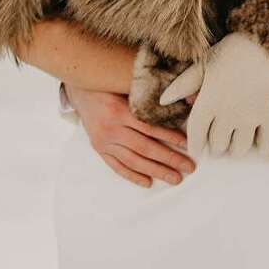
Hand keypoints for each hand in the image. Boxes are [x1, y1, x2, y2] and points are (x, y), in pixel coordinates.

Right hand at [65, 85, 195, 188]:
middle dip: (169, 159)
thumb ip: (148, 95)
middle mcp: (111, 128)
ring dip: (156, 171)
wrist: (79, 91)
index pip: (149, 127)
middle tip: (188, 167)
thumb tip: (182, 99)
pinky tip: (148, 182)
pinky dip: (133, 176)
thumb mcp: (125, 86)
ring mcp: (104, 141)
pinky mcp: (99, 149)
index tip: (187, 144)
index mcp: (119, 110)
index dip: (169, 137)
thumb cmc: (108, 85)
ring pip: (133, 161)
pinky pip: (117, 166)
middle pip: (145, 148)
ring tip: (174, 178)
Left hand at [161, 32, 268, 157]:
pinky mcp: (268, 113)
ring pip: (240, 146)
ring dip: (236, 149)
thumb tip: (162, 100)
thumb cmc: (230, 51)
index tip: (196, 151)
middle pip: (218, 144)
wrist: (263, 44)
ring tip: (234, 148)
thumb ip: (183, 85)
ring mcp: (249, 116)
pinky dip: (263, 146)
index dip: (195, 145)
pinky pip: (266, 138)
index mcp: (208, 102)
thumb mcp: (202, 64)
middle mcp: (227, 115)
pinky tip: (260, 148)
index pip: (197, 133)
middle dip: (217, 147)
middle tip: (217, 146)